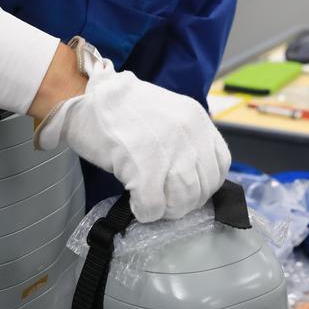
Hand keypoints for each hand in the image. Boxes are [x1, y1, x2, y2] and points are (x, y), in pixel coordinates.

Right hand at [34, 44, 230, 221]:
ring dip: (165, 209)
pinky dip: (145, 211)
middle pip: (202, 188)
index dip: (205, 185)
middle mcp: (187, 133)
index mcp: (197, 120)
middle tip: (163, 200)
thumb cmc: (123, 110)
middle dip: (183, 203)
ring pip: (182, 200)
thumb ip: (187, 140)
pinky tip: (135, 202)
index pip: (220, 165)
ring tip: (149, 201)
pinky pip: (153, 206)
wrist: (88, 97)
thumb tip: (193, 178)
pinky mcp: (141, 165)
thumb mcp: (169, 114)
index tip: (186, 190)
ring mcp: (166, 149)